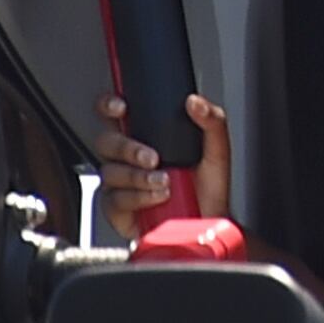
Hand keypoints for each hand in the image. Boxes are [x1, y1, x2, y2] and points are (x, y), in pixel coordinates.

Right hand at [95, 90, 229, 237]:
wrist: (206, 220)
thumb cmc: (207, 186)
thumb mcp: (217, 149)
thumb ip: (211, 120)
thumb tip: (195, 102)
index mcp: (146, 135)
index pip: (115, 113)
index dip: (109, 105)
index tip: (122, 107)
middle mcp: (127, 157)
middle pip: (106, 142)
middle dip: (128, 148)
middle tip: (153, 158)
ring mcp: (119, 182)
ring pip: (110, 172)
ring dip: (139, 177)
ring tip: (165, 182)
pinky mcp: (116, 208)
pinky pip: (114, 200)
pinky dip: (138, 198)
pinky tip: (157, 198)